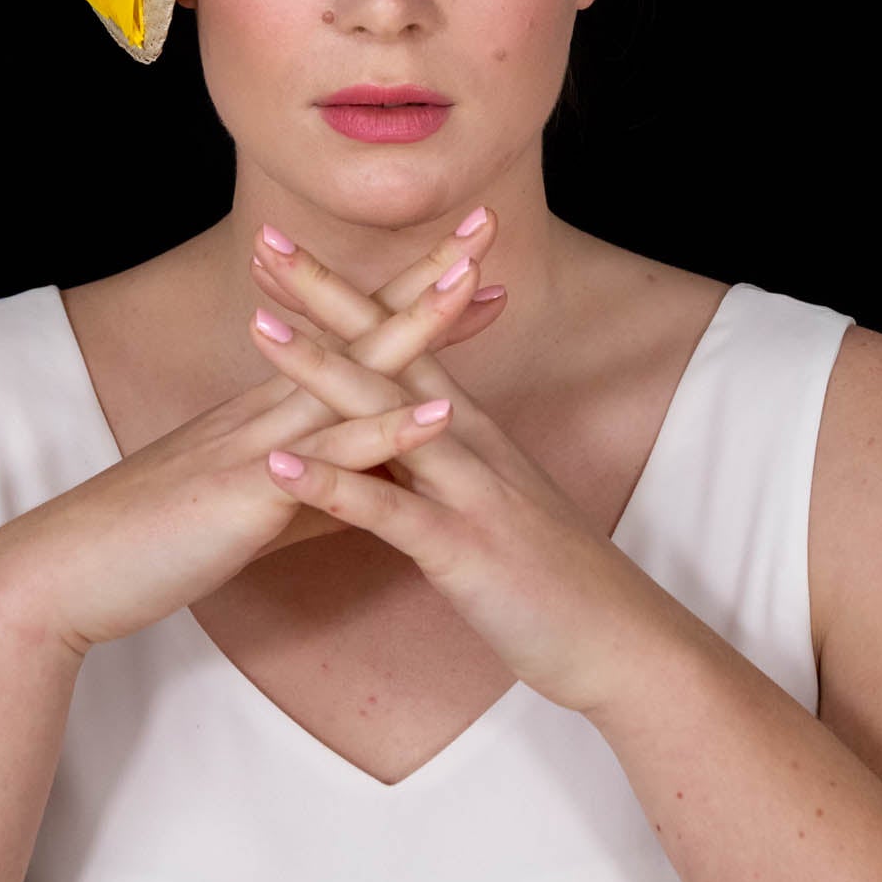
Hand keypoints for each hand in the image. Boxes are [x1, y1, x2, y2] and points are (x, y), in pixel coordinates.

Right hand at [0, 213, 507, 655]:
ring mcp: (258, 443)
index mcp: (271, 411)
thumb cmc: (155, 540)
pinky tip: (437, 414)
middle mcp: (268, 409)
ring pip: (349, 374)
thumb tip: (373, 486)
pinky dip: (385, 434)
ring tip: (470, 283)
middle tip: (486, 220)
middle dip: (426, 276)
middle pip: (360, 328)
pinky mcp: (248, 493)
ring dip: (413, 327)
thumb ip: (318, 492)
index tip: (470, 261)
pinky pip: (329, 460)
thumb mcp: (256, 509)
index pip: (354, 338)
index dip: (413, 299)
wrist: (67, 572)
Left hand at [246, 223, 669, 715]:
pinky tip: (279, 467)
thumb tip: (388, 436)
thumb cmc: (551, 577)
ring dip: (320, 368)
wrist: (622, 640)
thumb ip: (438, 462)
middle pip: (388, 350)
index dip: (345, 293)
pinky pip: (389, 512)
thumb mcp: (487, 502)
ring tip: (260, 327)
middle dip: (326, 295)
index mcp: (467, 428)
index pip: (399, 339)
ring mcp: (468, 490)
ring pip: (383, 415)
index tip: (289, 248)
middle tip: (267, 241)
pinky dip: (332, 486)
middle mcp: (467, 441)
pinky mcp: (463, 548)